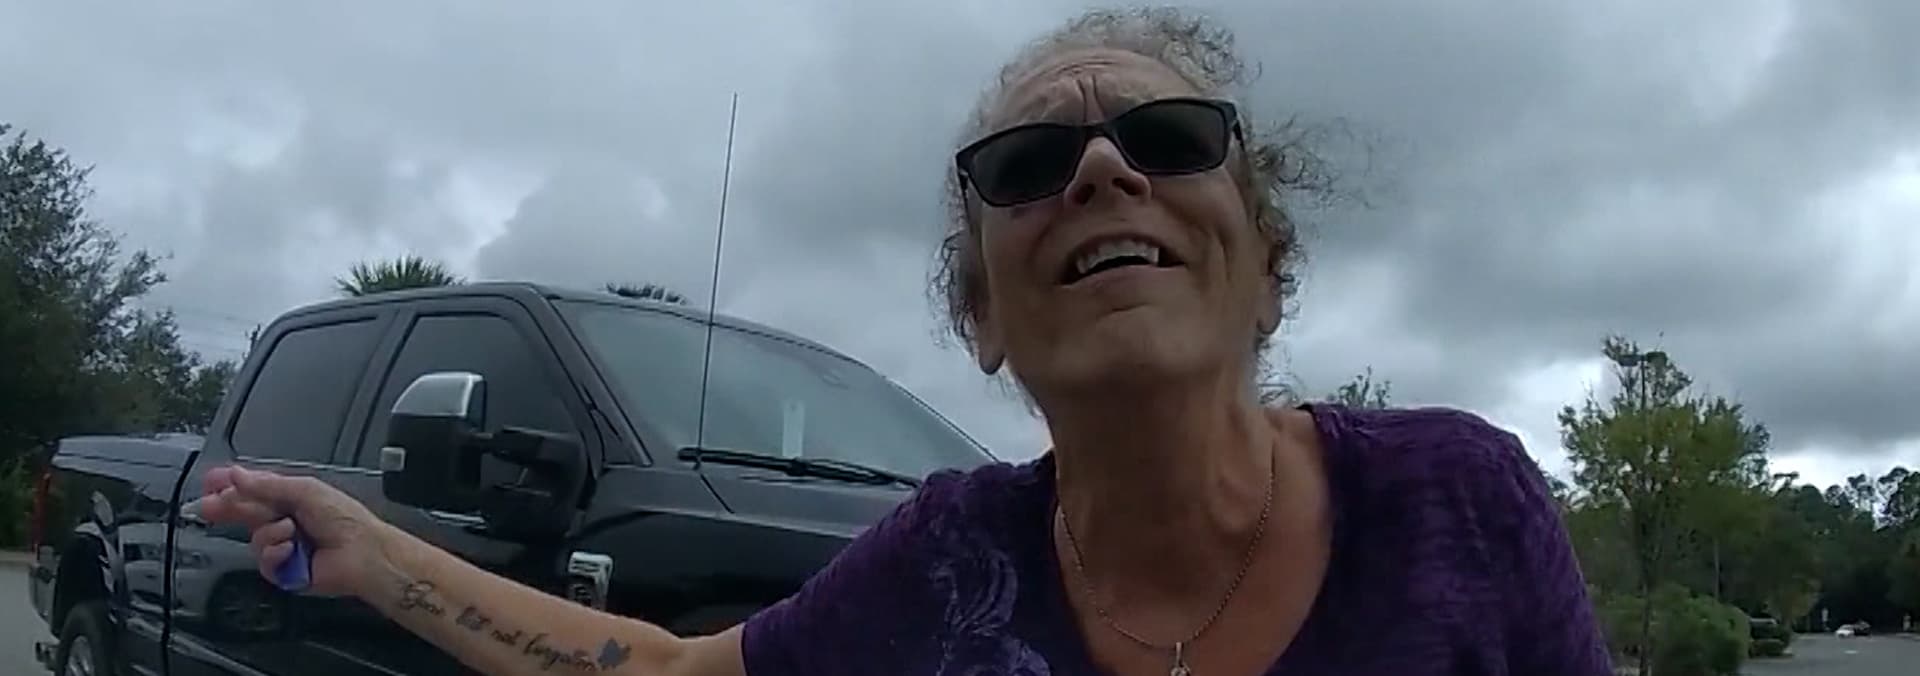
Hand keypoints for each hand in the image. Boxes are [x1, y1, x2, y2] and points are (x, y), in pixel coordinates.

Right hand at [198, 465, 399, 598]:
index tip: (210, 482)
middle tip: (208, 504)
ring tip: (289, 529)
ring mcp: (285, 545)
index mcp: (292, 497)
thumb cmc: (344, 519)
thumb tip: (236, 475)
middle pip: (245, 513)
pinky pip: (264, 562)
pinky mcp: (285, 570)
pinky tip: (290, 549)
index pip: (253, 489)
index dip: (230, 485)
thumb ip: (267, 485)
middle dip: (227, 507)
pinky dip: (275, 554)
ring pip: (254, 538)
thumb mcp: (304, 490)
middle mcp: (286, 519)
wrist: (362, 553)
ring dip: (269, 533)